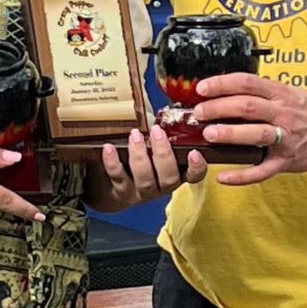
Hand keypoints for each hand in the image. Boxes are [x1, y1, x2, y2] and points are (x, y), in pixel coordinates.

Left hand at [89, 123, 203, 210]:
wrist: (112, 190)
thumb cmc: (139, 163)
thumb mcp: (155, 153)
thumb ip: (163, 139)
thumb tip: (163, 115)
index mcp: (176, 175)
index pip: (194, 176)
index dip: (197, 166)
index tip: (194, 152)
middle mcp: (161, 187)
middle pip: (168, 178)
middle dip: (163, 154)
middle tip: (158, 132)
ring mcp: (142, 192)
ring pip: (145, 179)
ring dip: (141, 156)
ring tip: (135, 136)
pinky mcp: (122, 193)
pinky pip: (118, 178)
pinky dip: (113, 162)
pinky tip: (109, 148)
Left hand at [188, 73, 306, 186]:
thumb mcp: (285, 92)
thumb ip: (259, 94)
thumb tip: (222, 93)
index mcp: (279, 93)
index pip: (246, 83)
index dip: (222, 84)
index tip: (201, 88)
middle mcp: (282, 113)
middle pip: (247, 107)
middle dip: (219, 108)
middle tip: (199, 113)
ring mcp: (286, 138)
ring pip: (255, 134)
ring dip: (230, 134)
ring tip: (209, 135)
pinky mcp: (287, 160)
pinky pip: (262, 170)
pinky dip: (241, 176)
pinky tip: (223, 177)